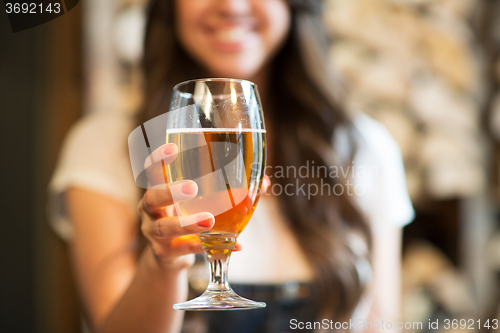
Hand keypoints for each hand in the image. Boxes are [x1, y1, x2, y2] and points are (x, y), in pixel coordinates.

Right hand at [138, 143, 269, 269]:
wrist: (170, 253)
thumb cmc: (186, 215)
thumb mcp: (199, 199)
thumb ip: (228, 188)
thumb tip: (264, 181)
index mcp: (158, 189)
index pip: (151, 170)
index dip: (159, 158)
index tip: (174, 147)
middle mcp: (151, 210)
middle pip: (151, 198)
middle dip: (170, 191)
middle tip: (193, 187)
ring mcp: (155, 233)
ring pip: (165, 228)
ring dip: (188, 223)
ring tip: (209, 221)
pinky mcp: (165, 253)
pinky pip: (184, 249)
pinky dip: (206, 247)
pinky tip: (233, 244)